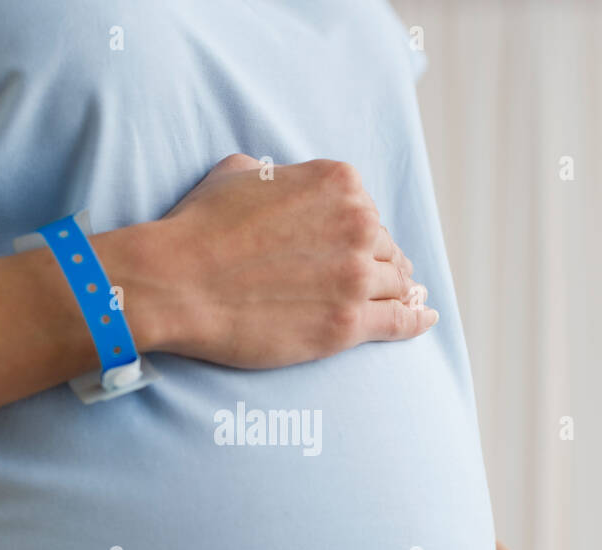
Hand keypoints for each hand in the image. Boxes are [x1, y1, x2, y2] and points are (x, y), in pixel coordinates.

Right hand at [102, 153, 435, 366]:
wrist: (177, 283)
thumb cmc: (199, 228)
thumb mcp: (239, 173)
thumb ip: (281, 175)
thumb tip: (284, 183)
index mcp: (339, 183)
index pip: (368, 210)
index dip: (354, 232)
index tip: (344, 248)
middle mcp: (359, 224)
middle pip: (386, 248)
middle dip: (374, 262)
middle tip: (356, 279)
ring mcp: (357, 276)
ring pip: (395, 285)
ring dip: (391, 292)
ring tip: (390, 301)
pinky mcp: (348, 324)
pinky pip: (400, 321)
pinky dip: (416, 320)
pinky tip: (424, 318)